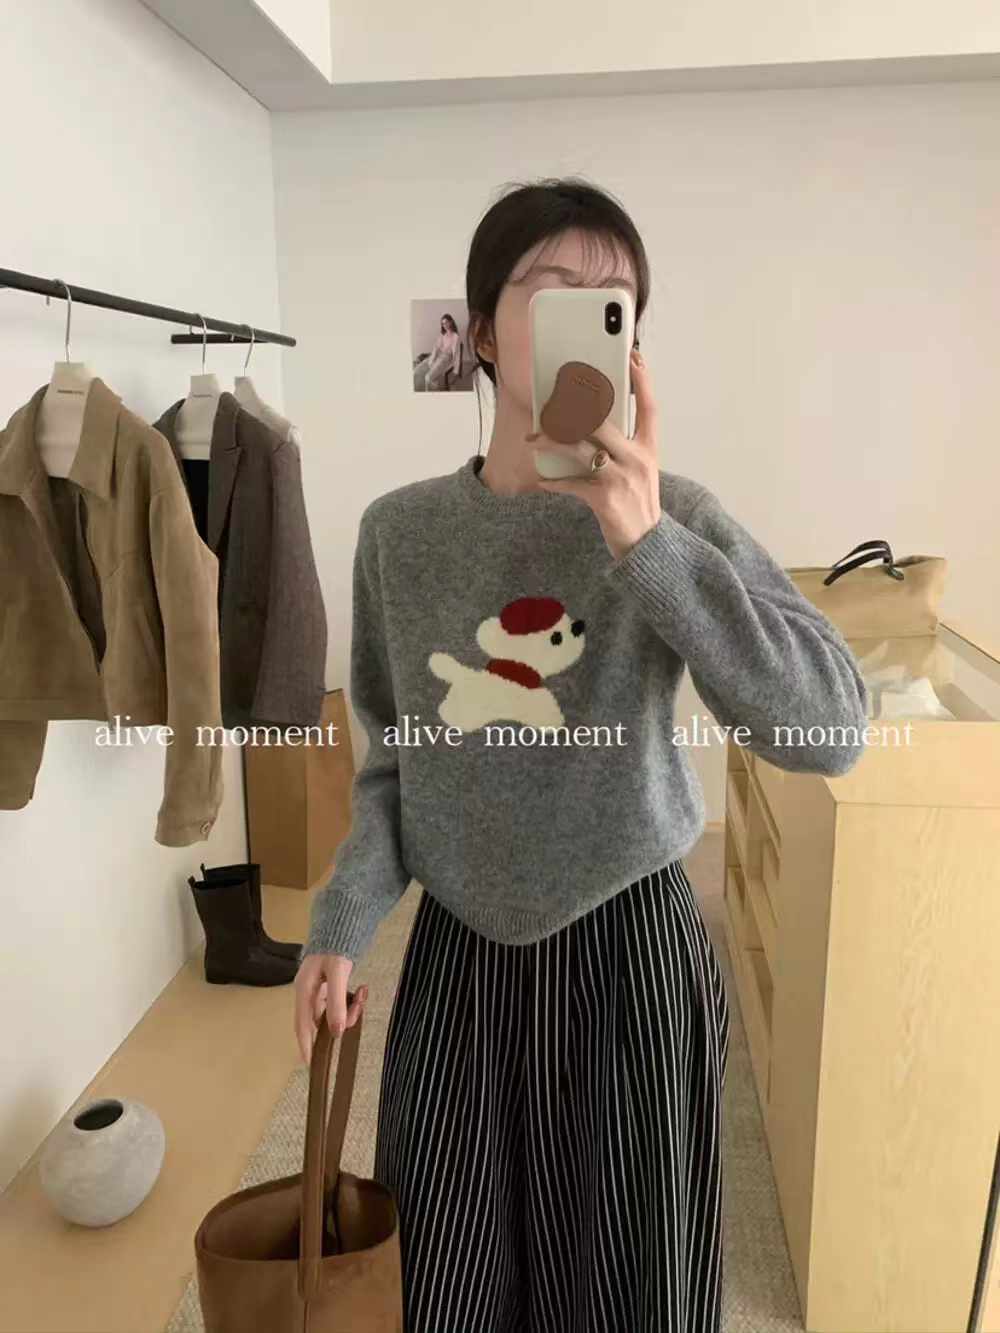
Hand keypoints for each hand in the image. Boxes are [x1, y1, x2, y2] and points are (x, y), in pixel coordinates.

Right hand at [294, 952, 368, 1065]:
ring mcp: (319, 990)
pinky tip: (361, 989)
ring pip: (334, 1012)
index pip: (302, 1025)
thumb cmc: (335, 946)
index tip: (310, 1063)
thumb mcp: (338, 973)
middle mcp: (309, 992)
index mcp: (304, 990)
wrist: (342, 925)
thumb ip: (336, 1002)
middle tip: (359, 1008)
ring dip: (350, 1008)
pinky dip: (352, 1001)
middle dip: (342, 1019)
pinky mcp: (330, 986)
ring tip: (362, 993)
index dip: (305, 1045)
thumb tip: (337, 1032)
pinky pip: (341, 1002)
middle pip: (322, 1020)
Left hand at [527, 347, 660, 561]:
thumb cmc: (638, 506)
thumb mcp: (641, 472)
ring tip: (534, 440)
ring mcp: (621, 477)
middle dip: (572, 409)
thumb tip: (592, 428)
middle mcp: (637, 459)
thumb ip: (624, 449)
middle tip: (551, 404)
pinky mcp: (604, 497)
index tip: (633, 358)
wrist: (646, 545)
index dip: (643, 381)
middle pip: (602, 420)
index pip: (650, 407)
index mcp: (649, 449)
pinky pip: (570, 482)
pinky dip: (553, 481)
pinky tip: (542, 481)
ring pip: (579, 446)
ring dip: (551, 441)